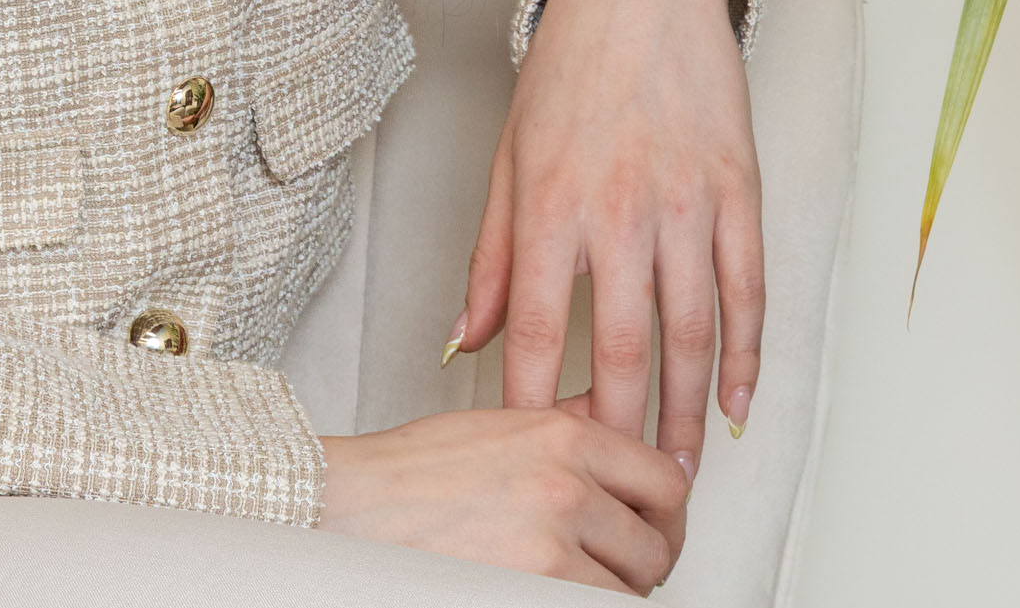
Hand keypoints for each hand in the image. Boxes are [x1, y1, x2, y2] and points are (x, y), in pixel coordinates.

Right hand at [317, 402, 688, 592]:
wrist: (351, 508)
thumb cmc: (413, 473)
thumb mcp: (501, 428)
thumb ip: (568, 434)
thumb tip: (625, 450)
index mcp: (562, 436)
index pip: (668, 482)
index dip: (665, 513)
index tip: (654, 525)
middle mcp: (566, 488)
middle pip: (657, 548)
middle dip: (639, 565)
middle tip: (611, 567)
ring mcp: (551, 550)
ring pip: (627, 595)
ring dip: (607, 594)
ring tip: (568, 578)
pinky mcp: (534, 594)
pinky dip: (577, 600)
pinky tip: (547, 585)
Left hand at [456, 0, 762, 474]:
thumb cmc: (566, 69)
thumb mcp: (509, 155)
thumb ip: (491, 255)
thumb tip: (464, 338)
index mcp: (552, 201)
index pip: (537, 329)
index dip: (533, 400)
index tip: (532, 449)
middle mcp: (619, 208)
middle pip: (624, 351)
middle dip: (620, 432)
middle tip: (620, 488)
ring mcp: (685, 200)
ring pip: (693, 335)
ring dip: (686, 413)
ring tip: (677, 471)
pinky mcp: (737, 190)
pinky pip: (748, 291)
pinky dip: (746, 356)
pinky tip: (733, 404)